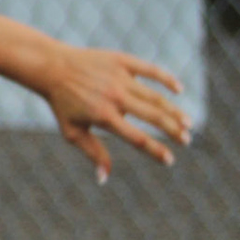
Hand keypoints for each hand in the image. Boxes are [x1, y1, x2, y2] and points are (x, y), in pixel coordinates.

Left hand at [41, 46, 189, 182]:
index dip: (156, 151)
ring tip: (187, 123)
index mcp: (104, 116)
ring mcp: (119, 78)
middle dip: (173, 130)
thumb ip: (93, 153)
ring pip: (155, 96)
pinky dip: (167, 79)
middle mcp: (115, 97)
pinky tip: (179, 90)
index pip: (137, 138)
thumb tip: (104, 179)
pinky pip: (150, 70)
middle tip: (186, 140)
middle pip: (153, 117)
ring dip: (174, 111)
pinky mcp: (121, 60)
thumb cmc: (62, 103)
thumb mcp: (73, 131)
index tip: (170, 160)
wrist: (52, 67)